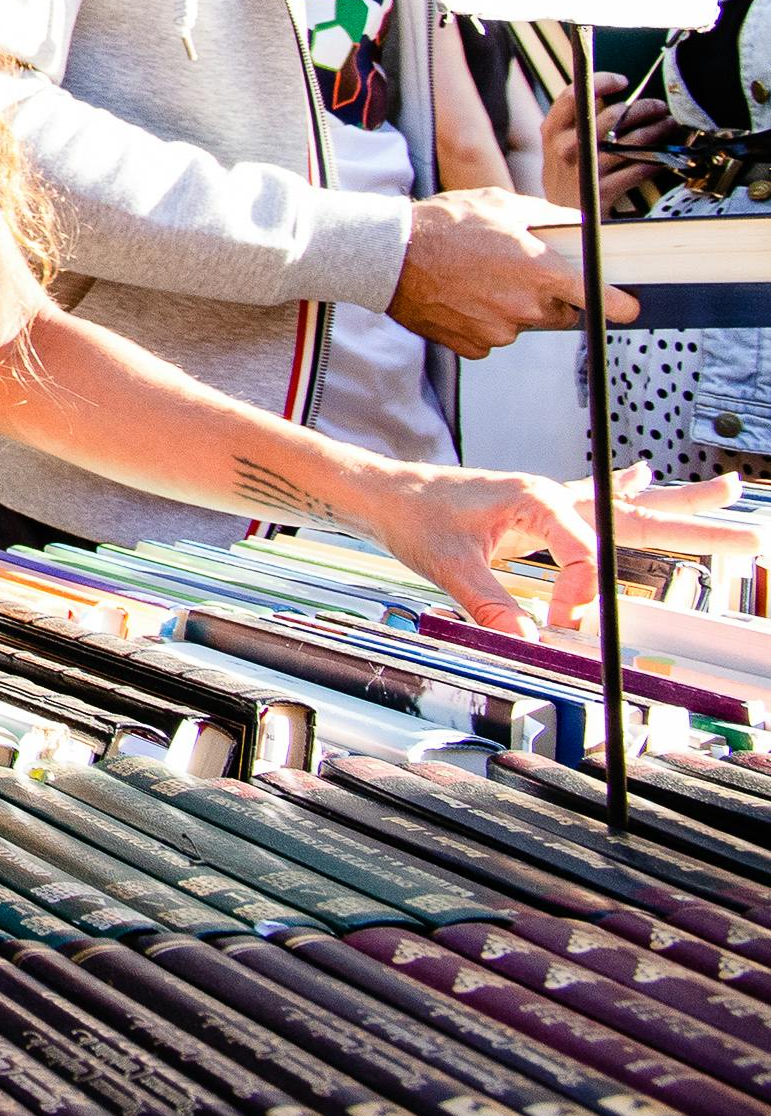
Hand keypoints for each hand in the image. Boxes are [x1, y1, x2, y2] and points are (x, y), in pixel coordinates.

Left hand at [349, 458, 753, 634]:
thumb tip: (525, 641)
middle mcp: (552, 494)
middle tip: (753, 530)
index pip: (587, 555)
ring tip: (729, 487)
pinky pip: (592, 500)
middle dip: (695, 523)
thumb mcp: (447, 564)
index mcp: (538, 500)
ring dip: (676, 501)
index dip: (577, 595)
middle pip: (637, 513)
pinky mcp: (536, 507)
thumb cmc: (412, 517)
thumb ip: (488, 603)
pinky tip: (646, 474)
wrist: (382, 492)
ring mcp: (547, 498)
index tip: (554, 623)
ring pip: (625, 503)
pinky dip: (623, 490)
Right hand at [387, 186, 636, 354]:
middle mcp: (527, 308)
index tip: (629, 307)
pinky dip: (482, 322)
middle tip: (516, 272)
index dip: (620, 305)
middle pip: (561, 313)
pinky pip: (492, 338)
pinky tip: (462, 298)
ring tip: (477, 280)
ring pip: (523, 325)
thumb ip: (550, 219)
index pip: (602, 300)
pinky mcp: (473, 347)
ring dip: (510, 308)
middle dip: (548, 296)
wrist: (389, 255)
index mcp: (543, 273)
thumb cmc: (445, 225)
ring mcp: (500, 331)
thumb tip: (581, 228)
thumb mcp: (503, 205)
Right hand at [539, 71, 673, 212]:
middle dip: (644, 107)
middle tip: (658, 107)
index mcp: (553, 132)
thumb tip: (608, 90)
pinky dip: (657, 161)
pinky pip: (640, 168)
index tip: (622, 82)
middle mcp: (566, 147)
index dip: (601, 82)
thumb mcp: (558, 145)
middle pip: (613, 114)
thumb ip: (575, 120)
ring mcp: (585, 169)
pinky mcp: (603, 189)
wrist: (561, 218)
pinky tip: (663, 158)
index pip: (573, 95)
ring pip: (633, 140)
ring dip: (658, 130)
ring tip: (669, 126)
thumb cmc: (568, 174)